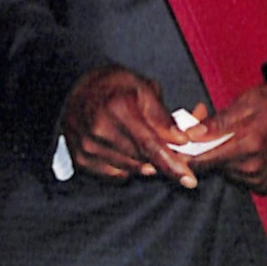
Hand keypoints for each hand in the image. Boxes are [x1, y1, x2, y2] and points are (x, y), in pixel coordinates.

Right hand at [60, 64, 199, 187]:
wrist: (77, 86)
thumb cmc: (115, 85)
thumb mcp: (144, 89)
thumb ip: (163, 118)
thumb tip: (182, 140)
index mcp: (119, 108)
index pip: (150, 144)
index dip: (171, 164)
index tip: (189, 180)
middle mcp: (100, 129)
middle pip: (141, 159)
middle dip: (161, 160)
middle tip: (172, 152)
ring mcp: (87, 145)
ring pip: (128, 169)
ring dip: (143, 163)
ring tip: (144, 144)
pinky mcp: (80, 157)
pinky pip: (112, 173)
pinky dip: (125, 166)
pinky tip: (126, 150)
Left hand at [194, 80, 266, 193]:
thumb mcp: (249, 100)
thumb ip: (219, 121)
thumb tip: (192, 134)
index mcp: (248, 141)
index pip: (204, 160)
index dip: (186, 155)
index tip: (177, 148)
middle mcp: (254, 165)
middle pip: (212, 167)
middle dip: (205, 150)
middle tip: (206, 130)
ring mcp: (261, 177)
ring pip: (224, 172)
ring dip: (222, 157)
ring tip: (232, 137)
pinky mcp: (266, 185)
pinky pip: (239, 178)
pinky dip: (237, 165)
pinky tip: (246, 149)